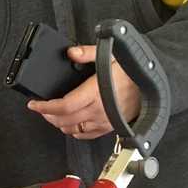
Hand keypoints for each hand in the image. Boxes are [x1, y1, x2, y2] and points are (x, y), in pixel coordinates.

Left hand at [27, 45, 141, 139]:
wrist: (154, 83)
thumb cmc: (133, 70)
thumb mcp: (111, 54)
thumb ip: (88, 52)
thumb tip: (70, 52)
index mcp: (96, 93)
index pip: (63, 106)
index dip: (44, 107)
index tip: (34, 104)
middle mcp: (99, 110)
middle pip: (64, 120)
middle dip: (48, 115)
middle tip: (41, 108)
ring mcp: (104, 121)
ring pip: (72, 130)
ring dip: (58, 123)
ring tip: (52, 114)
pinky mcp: (109, 127)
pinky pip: (85, 135)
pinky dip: (73, 131)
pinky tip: (69, 123)